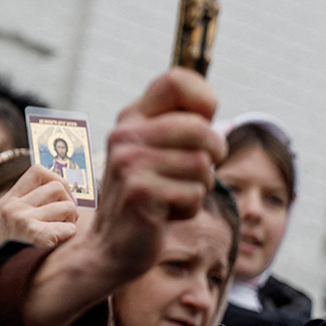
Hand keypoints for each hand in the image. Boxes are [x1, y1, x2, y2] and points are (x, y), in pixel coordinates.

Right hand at [0, 165, 77, 248]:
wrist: (6, 283)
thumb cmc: (20, 253)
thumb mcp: (18, 224)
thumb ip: (36, 204)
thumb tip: (68, 187)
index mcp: (7, 202)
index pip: (37, 170)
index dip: (56, 178)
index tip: (61, 194)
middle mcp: (12, 207)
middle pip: (58, 186)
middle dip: (68, 202)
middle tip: (64, 220)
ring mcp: (23, 220)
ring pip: (68, 206)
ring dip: (70, 222)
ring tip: (59, 235)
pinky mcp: (37, 235)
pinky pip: (70, 229)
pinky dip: (68, 239)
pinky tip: (55, 247)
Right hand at [21, 68, 225, 325]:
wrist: (112, 245)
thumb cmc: (147, 195)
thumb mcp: (156, 152)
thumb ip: (178, 126)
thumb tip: (208, 109)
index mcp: (131, 117)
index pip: (176, 80)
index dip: (204, 98)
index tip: (205, 122)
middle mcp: (125, 135)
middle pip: (201, 129)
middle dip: (213, 155)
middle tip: (196, 172)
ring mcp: (129, 163)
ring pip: (202, 165)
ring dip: (200, 186)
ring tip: (174, 194)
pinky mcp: (139, 193)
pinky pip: (194, 194)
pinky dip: (188, 208)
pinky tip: (165, 213)